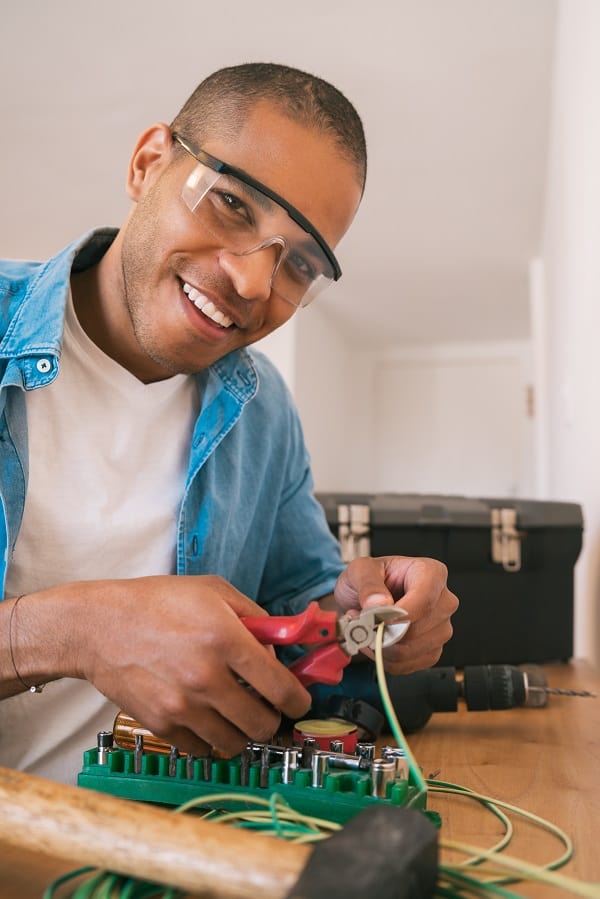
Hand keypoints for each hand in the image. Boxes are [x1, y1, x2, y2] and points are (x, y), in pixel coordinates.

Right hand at [30, 576, 311, 757]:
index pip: (282, 688)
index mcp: (225, 639)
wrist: (98, 626)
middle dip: (272, 717)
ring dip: (243, 731)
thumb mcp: (214, 592)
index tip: (298, 700)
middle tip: (266, 705)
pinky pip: (202, 750)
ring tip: (235, 712)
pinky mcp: (161, 724)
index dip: (299, 699)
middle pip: (263, 725)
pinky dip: (210, 739)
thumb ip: (256, 617)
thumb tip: (285, 644)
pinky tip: (206, 716)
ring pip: (236, 744)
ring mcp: (183, 706)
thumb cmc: (157, 602)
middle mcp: (207, 677)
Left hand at [333, 556, 457, 673]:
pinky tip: (377, 642)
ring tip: (367, 629)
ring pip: (411, 650)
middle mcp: (443, 601)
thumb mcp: (360, 570)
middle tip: (362, 622)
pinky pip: (409, 664)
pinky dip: (386, 659)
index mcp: (431, 573)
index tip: (378, 620)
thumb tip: (378, 604)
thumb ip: (368, 584)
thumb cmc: (368, 579)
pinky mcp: (433, 649)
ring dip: (382, 646)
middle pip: (418, 629)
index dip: (401, 615)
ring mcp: (441, 627)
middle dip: (384, 632)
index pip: (425, 600)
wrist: (364, 599)